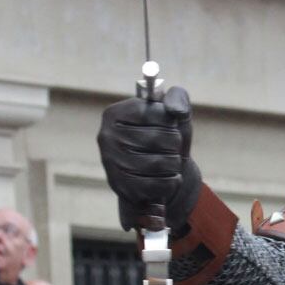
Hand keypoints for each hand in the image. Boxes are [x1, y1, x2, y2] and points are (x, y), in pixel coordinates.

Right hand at [97, 85, 199, 230]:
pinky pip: (157, 185)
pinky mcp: (120, 186)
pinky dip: (171, 182)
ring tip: (171, 163)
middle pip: (159, 138)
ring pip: (160, 163)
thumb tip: (176, 111)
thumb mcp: (173, 112)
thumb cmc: (166, 135)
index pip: (156, 112)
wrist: (159, 172)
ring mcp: (111, 163)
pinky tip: (167, 177)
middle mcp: (106, 136)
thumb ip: (178, 99)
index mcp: (115, 113)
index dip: (172, 122)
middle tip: (172, 148)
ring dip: (175, 164)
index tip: (170, 126)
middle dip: (176, 144)